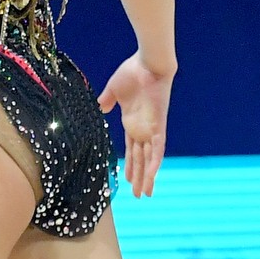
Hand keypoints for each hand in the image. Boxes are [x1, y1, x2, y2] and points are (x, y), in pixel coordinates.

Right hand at [97, 50, 174, 196]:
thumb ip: (107, 100)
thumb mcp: (114, 89)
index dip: (130, 165)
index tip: (126, 179)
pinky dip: (154, 163)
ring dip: (147, 176)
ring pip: (150, 159)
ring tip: (144, 194)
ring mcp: (151, 129)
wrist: (148, 63)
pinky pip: (158, 149)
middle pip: (141, 159)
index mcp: (132, 122)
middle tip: (137, 195)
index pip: (132, 150)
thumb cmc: (132, 72)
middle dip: (139, 177)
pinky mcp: (158, 126)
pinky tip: (152, 177)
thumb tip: (101, 107)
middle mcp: (143, 129)